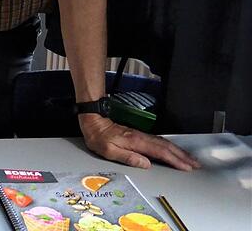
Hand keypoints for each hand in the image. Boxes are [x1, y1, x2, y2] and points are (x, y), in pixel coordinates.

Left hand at [79, 114, 200, 170]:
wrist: (94, 121)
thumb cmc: (99, 137)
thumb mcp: (109, 151)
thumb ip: (128, 157)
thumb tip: (146, 164)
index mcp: (136, 142)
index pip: (160, 152)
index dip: (175, 160)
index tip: (186, 167)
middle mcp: (141, 137)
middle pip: (167, 147)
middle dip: (183, 156)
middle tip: (195, 164)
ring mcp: (142, 135)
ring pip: (165, 143)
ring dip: (179, 151)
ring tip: (190, 159)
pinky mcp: (140, 135)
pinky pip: (160, 141)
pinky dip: (170, 147)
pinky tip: (174, 151)